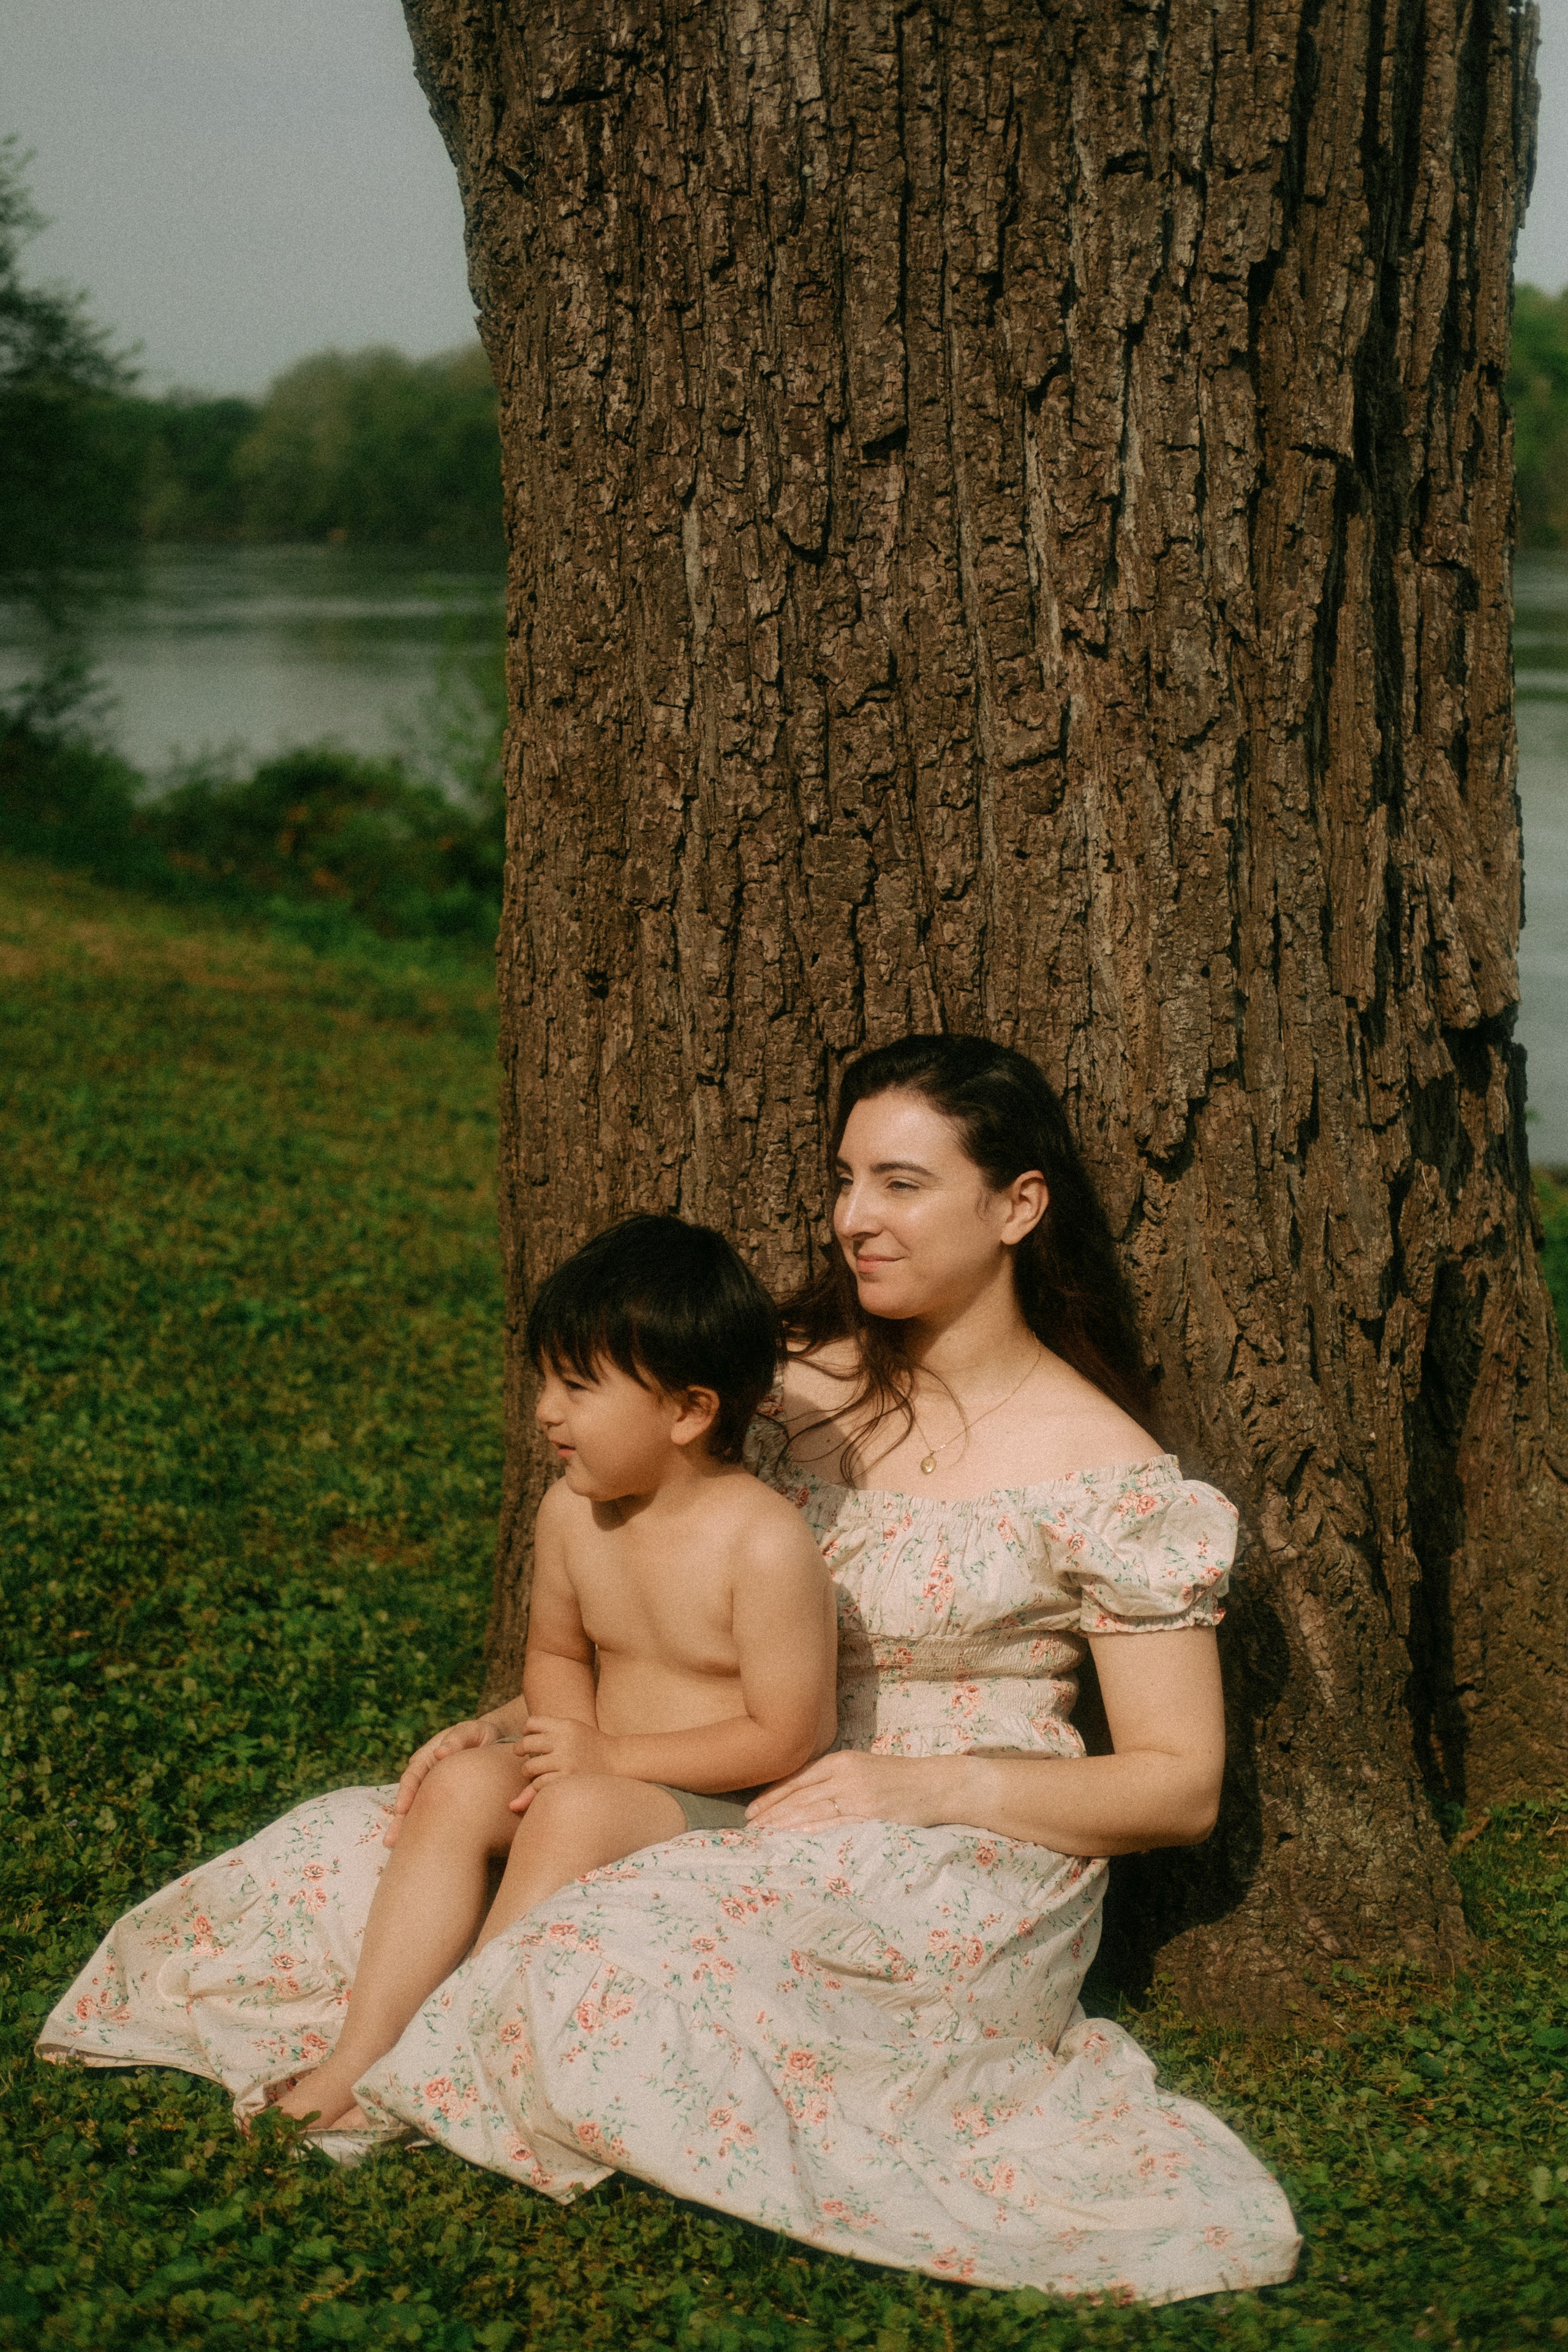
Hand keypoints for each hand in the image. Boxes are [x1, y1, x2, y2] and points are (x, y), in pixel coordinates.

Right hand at [385, 1717, 500, 1845]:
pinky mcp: (446, 1805)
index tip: (402, 1809)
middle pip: (411, 1800)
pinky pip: (435, 1819)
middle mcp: (426, 1777)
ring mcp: (434, 1792)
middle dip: (401, 1821)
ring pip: (420, 1813)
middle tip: (392, 1841)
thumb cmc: (481, 1737)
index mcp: (428, 1757)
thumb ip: (458, 1738)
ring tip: (397, 1849)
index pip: (413, 1776)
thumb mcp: (472, 1731)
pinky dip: (428, 1832)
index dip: (406, 1792)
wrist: (496, 1746)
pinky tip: (426, 1849)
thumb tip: (439, 1753)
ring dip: (409, 1831)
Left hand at [507, 1715, 617, 1810]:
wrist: (619, 1760)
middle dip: (519, 1750)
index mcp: (566, 1725)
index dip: (525, 1731)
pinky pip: (539, 1784)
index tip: (528, 1737)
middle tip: (522, 1756)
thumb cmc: (592, 1747)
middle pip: (527, 1743)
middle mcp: (564, 1740)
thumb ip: (549, 1736)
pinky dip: (537, 1786)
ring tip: (533, 1773)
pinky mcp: (568, 1778)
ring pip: (530, 1767)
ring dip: (527, 1771)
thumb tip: (524, 1753)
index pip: (532, 1722)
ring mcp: (566, 1760)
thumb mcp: (573, 1733)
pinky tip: (544, 1783)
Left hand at [744, 1750, 962, 1831]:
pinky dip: (812, 1832)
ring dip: (784, 1825)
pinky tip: (794, 1839)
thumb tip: (797, 1798)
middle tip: (749, 1829)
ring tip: (763, 1837)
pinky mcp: (872, 1816)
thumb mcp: (861, 1768)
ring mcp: (859, 1796)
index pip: (797, 1779)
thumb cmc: (896, 1778)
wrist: (935, 1785)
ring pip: (812, 1811)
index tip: (751, 1811)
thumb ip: (832, 1778)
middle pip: (799, 1796)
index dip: (771, 1796)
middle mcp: (846, 1775)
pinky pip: (835, 1825)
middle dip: (771, 1814)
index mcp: (841, 1760)